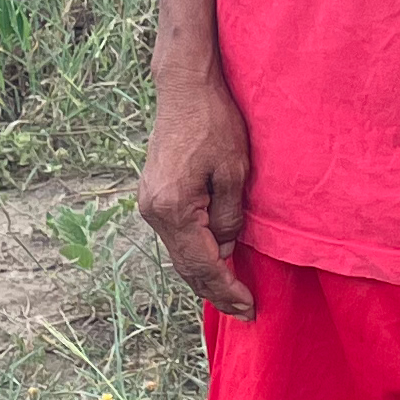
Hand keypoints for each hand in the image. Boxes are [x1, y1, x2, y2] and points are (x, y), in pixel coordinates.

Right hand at [138, 72, 255, 318]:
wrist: (185, 88)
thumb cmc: (214, 122)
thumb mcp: (235, 171)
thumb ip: (230, 217)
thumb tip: (226, 249)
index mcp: (174, 208)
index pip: (203, 264)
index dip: (227, 290)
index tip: (249, 308)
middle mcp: (153, 212)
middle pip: (185, 267)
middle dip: (216, 291)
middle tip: (244, 311)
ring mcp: (149, 204)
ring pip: (179, 254)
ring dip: (204, 275)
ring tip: (232, 294)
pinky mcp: (153, 195)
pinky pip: (176, 236)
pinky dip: (195, 254)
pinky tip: (215, 261)